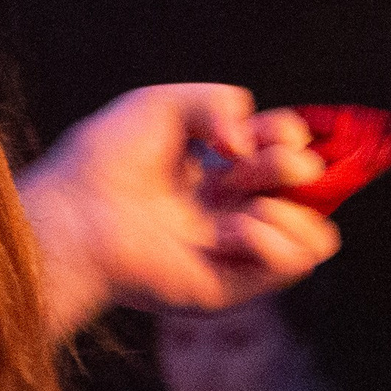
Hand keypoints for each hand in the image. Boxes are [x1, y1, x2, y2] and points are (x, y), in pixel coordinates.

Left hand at [19, 83, 340, 337]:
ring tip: (249, 202)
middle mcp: (229, 211)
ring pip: (313, 239)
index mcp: (216, 170)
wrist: (77, 209)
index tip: (270, 130)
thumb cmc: (107, 156)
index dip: (289, 136)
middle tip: (250, 161)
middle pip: (305, 191)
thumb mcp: (163, 103)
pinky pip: (288, 270)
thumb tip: (248, 143)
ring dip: (294, 210)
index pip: (282, 152)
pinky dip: (272, 240)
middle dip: (293, 166)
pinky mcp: (226, 287)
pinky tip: (233, 226)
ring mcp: (230, 252)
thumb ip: (218, 102)